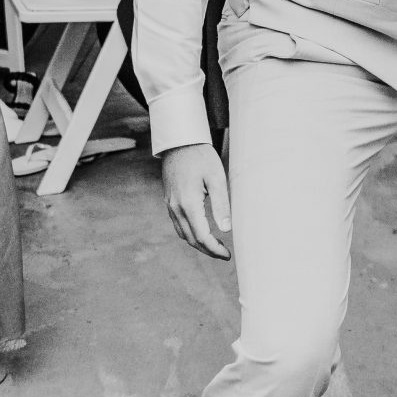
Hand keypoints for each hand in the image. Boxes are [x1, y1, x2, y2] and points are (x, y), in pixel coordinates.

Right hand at [162, 141, 231, 257]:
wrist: (179, 142)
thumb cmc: (201, 156)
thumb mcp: (217, 177)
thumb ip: (221, 204)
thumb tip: (227, 229)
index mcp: (188, 204)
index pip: (202, 236)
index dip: (215, 249)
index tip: (227, 255)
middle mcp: (176, 208)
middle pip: (191, 239)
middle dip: (208, 250)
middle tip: (224, 254)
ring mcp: (170, 205)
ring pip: (183, 234)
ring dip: (198, 244)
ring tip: (215, 246)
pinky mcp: (169, 201)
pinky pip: (178, 225)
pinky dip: (190, 234)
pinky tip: (202, 232)